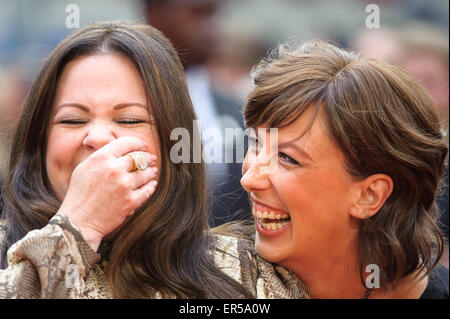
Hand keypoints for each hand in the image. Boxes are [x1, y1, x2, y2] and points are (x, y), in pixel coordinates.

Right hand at [57, 136, 157, 250]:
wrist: (78, 222)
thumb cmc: (78, 195)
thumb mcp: (84, 168)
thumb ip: (100, 158)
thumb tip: (117, 150)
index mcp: (101, 158)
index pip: (125, 143)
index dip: (137, 143)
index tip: (143, 145)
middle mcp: (113, 169)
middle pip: (139, 158)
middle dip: (148, 157)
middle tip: (152, 159)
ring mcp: (124, 185)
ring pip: (145, 173)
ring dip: (151, 172)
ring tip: (153, 171)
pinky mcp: (131, 201)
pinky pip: (147, 190)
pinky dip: (151, 186)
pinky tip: (152, 184)